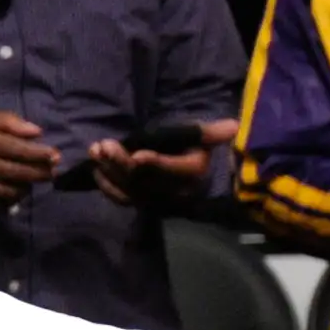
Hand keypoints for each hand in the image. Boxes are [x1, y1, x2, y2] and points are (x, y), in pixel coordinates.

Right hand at [0, 109, 57, 204]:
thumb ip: (7, 122)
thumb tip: (36, 132)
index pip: (20, 150)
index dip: (42, 154)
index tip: (55, 155)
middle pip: (20, 173)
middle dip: (42, 173)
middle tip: (53, 170)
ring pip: (12, 191)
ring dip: (28, 187)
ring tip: (33, 180)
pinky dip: (11, 200)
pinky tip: (16, 191)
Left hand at [89, 117, 233, 206]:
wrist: (184, 170)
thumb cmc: (190, 147)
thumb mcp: (200, 137)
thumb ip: (210, 132)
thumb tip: (233, 126)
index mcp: (193, 174)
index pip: (175, 171)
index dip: (157, 164)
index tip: (138, 155)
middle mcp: (176, 193)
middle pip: (147, 180)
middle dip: (123, 163)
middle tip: (105, 145)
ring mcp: (156, 201)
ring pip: (130, 189)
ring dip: (110, 170)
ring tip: (96, 150)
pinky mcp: (141, 204)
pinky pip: (122, 199)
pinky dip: (107, 185)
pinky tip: (96, 168)